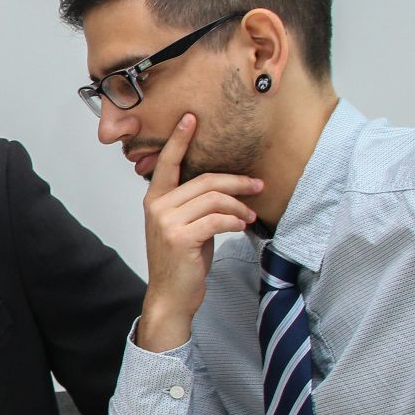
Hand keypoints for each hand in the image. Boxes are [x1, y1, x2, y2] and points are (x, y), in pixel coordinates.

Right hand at [135, 113, 262, 352]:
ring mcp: (166, 222)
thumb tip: (227, 186)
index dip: (179, 140)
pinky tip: (241, 225)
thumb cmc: (181, 261)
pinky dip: (234, 220)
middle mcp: (157, 206)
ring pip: (214, 198)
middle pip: (204, 180)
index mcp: (155, 200)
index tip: (191, 119)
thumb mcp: (185, 226)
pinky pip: (217, 219)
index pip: (167, 163)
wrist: (171, 295)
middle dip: (236, 181)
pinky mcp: (181, 237)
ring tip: (250, 215)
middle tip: (258, 185)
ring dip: (239, 205)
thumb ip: (195, 204)